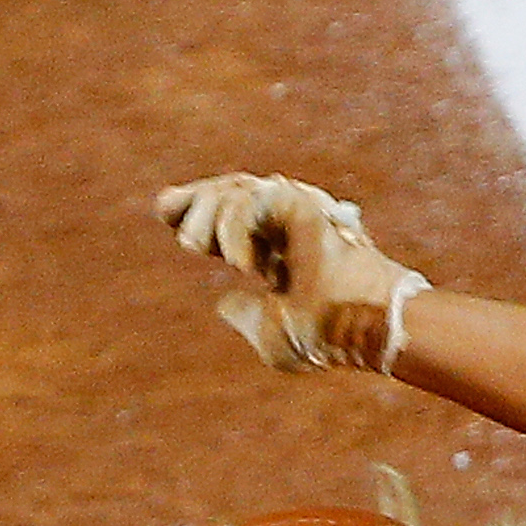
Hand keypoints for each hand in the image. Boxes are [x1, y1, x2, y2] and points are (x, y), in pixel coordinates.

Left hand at [156, 173, 427, 377]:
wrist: (359, 328)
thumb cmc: (325, 334)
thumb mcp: (268, 333)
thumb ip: (243, 314)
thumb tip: (224, 300)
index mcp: (274, 247)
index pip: (225, 215)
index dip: (191, 211)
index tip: (166, 215)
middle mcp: (282, 223)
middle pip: (225, 191)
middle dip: (193, 203)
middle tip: (181, 231)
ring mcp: (293, 209)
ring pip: (233, 190)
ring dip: (212, 221)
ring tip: (219, 258)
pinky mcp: (299, 203)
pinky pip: (250, 200)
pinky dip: (236, 229)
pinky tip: (245, 265)